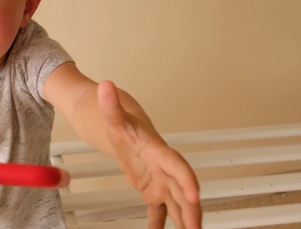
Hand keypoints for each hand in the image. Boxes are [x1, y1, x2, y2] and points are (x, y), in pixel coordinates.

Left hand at [97, 81, 201, 228]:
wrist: (124, 126)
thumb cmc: (122, 122)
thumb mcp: (113, 115)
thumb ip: (109, 104)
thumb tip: (105, 86)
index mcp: (157, 150)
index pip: (176, 164)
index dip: (186, 178)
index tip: (194, 194)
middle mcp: (163, 166)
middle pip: (181, 189)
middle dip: (191, 210)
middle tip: (195, 228)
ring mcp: (159, 179)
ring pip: (175, 203)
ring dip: (183, 219)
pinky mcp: (151, 188)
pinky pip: (159, 210)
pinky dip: (159, 223)